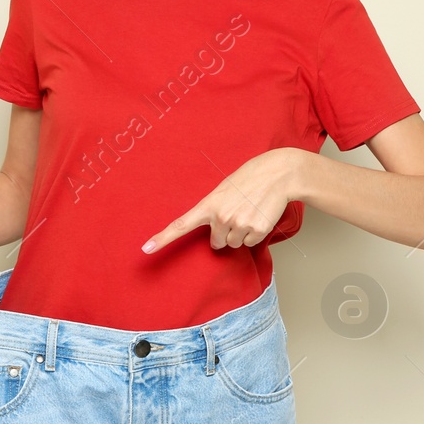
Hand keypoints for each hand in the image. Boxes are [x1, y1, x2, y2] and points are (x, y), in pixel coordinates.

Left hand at [141, 148, 303, 253]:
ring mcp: (238, 224)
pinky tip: (259, 216)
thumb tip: (215, 236)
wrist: (277, 174)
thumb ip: (214, 211)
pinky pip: (250, 243)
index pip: (180, 225)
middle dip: (225, 233)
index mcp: (208, 205)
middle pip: (216, 243)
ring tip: (250, 212)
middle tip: (237, 214)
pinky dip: (255, 233)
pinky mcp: (255, 230)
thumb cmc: (249, 180)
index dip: (162, 239)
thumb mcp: (224, 191)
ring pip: (234, 244)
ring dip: (241, 233)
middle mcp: (220, 217)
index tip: (146, 249)